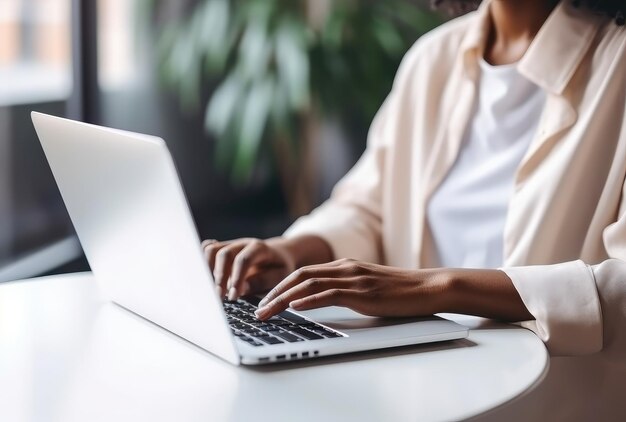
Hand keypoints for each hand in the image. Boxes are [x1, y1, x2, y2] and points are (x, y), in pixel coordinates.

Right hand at [202, 237, 295, 300]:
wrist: (279, 254)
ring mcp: (231, 244)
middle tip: (219, 297)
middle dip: (220, 277)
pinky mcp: (223, 248)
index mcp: (259, 248)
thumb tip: (240, 289)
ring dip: (208, 270)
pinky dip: (202, 261)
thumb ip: (260, 282)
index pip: (244, 260)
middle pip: (224, 254)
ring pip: (211, 250)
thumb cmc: (279, 267)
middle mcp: (243, 243)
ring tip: (212, 289)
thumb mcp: (278, 276)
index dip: (236, 278)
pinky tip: (204, 276)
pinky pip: (207, 249)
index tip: (233, 297)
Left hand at [254, 259, 446, 319]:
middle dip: (273, 293)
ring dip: (283, 299)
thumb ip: (344, 290)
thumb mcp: (366, 287)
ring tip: (266, 312)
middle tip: (257, 309)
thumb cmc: (399, 291)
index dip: (280, 286)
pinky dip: (309, 300)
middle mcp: (344, 268)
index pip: (303, 273)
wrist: (428, 287)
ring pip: (308, 284)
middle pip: (299, 276)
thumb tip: (319, 302)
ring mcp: (353, 278)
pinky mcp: (363, 291)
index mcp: (344, 266)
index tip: (264, 301)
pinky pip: (329, 293)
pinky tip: (295, 307)